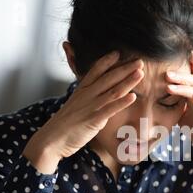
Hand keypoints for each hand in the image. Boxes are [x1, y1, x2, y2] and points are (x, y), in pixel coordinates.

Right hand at [23, 51, 144, 173]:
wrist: (51, 139)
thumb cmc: (64, 124)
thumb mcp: (75, 105)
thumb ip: (87, 98)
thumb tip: (97, 95)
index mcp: (81, 90)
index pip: (95, 70)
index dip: (107, 61)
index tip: (119, 53)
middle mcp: (86, 95)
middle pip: (108, 78)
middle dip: (125, 68)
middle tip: (140, 61)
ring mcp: (90, 107)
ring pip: (112, 91)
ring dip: (128, 81)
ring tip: (140, 73)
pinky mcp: (94, 120)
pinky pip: (110, 109)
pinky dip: (122, 102)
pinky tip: (133, 97)